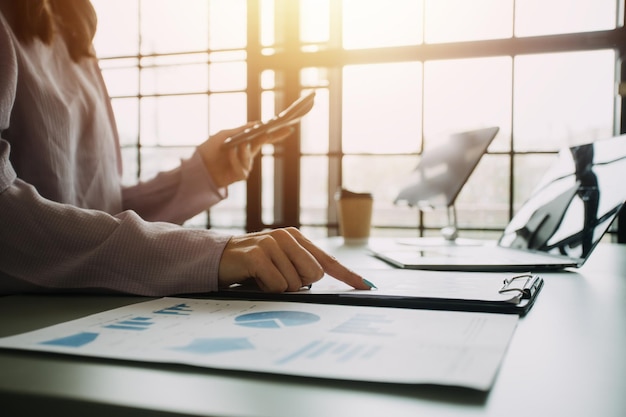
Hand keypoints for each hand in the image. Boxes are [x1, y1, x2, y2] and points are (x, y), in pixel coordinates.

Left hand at [197, 124, 293, 187]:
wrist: (199, 168)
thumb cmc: (210, 150)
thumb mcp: (224, 135)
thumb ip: (241, 130)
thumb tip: (257, 123)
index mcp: (244, 142)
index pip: (262, 136)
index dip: (275, 133)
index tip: (287, 127)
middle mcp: (247, 153)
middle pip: (263, 143)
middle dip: (273, 136)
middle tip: (279, 130)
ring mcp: (245, 164)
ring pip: (250, 156)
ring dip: (242, 151)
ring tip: (234, 147)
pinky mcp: (240, 174)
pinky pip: (243, 168)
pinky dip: (235, 160)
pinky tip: (229, 156)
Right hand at [218, 227, 372, 291]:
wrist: (219, 259)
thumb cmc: (254, 266)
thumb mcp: (281, 263)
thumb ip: (302, 268)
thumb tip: (324, 280)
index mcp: (297, 238)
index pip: (328, 260)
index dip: (348, 275)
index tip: (367, 287)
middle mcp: (287, 237)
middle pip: (314, 275)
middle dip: (297, 283)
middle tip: (277, 277)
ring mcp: (272, 244)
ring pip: (294, 283)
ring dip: (278, 288)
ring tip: (263, 277)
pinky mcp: (257, 255)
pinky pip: (276, 285)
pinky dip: (266, 289)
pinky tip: (255, 278)